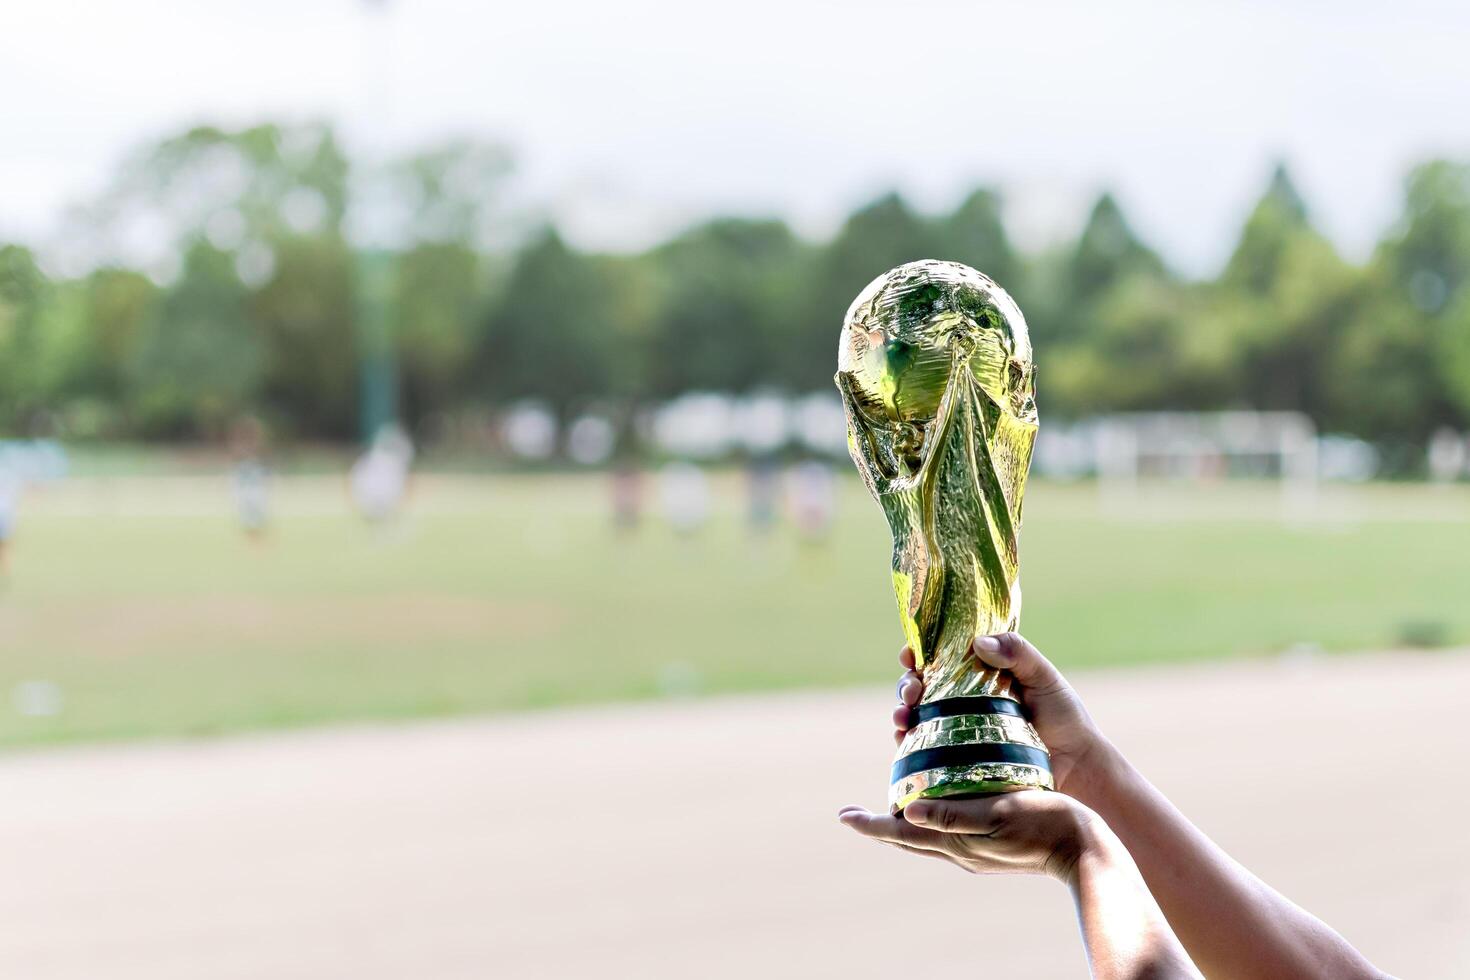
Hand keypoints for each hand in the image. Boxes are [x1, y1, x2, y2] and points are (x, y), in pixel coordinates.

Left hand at [838, 791, 1099, 883]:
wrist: (1086, 850)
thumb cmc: (1045, 824)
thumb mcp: (998, 813)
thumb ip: (954, 815)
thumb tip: (908, 812)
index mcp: (957, 843)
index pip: (902, 835)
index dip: (871, 824)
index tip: (843, 815)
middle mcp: (960, 850)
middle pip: (909, 838)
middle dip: (882, 823)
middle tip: (858, 811)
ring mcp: (976, 849)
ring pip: (929, 835)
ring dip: (906, 819)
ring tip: (891, 801)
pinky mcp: (992, 843)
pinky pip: (950, 830)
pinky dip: (934, 815)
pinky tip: (938, 800)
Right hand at [893, 632, 1105, 797]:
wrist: (1077, 766)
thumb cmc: (1064, 717)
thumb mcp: (1043, 676)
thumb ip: (1017, 652)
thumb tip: (977, 643)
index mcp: (978, 675)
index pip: (939, 658)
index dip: (918, 653)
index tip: (911, 655)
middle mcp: (961, 701)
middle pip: (920, 686)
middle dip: (906, 685)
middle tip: (912, 690)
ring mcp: (957, 732)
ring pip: (915, 717)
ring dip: (901, 713)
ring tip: (903, 718)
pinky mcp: (957, 762)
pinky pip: (923, 752)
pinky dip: (907, 746)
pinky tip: (904, 742)